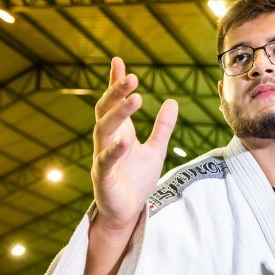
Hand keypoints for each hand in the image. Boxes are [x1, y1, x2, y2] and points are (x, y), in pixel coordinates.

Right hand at [91, 57, 177, 231]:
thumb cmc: (137, 181)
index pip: (113, 102)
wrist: (127, 213)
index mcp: (118, 133)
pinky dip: (114, 149)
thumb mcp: (156, 151)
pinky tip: (126, 139)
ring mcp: (101, 158)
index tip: (118, 61)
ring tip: (135, 99)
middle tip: (133, 77)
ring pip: (103, 130)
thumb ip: (163, 128)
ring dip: (118, 114)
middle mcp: (106, 142)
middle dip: (116, 93)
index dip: (114, 83)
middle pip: (105, 111)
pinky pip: (105, 161)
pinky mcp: (102, 178)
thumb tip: (172, 102)